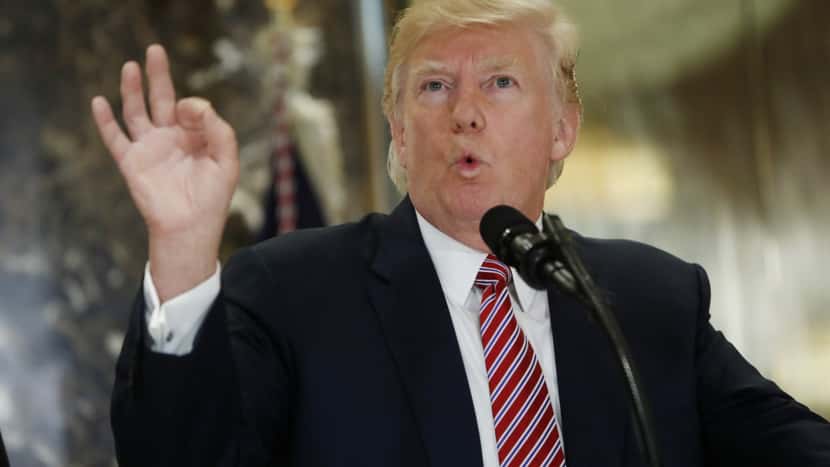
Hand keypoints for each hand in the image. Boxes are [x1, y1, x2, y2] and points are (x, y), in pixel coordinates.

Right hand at [92, 44, 239, 299]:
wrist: (190, 229)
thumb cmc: (212, 199)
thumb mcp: (227, 162)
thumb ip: (219, 132)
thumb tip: (198, 105)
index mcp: (195, 137)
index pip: (191, 108)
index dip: (195, 107)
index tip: (197, 116)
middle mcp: (170, 138)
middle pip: (161, 99)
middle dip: (159, 76)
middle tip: (155, 50)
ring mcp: (149, 149)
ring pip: (137, 112)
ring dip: (133, 90)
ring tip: (130, 67)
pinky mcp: (132, 163)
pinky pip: (115, 139)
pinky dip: (106, 121)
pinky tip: (99, 101)